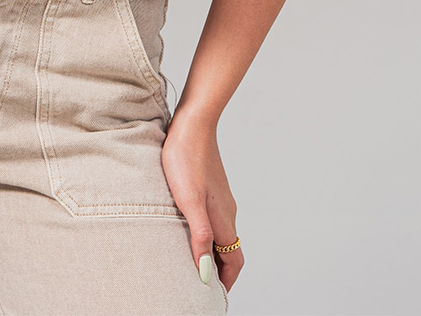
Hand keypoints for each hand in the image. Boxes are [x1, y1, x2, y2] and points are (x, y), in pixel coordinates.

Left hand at [161, 108, 243, 293]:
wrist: (192, 124)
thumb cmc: (186, 159)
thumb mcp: (189, 202)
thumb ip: (200, 237)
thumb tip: (206, 272)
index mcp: (223, 219)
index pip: (233, 261)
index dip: (226, 281)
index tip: (214, 296)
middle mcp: (227, 211)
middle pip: (230, 250)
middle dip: (220, 270)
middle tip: (203, 283)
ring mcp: (220, 197)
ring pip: (223, 233)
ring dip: (214, 251)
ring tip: (196, 260)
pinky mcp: (211, 185)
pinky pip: (215, 217)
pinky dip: (208, 232)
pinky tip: (191, 226)